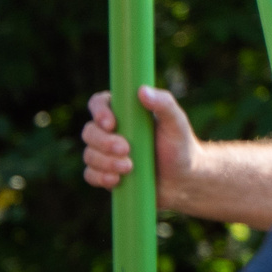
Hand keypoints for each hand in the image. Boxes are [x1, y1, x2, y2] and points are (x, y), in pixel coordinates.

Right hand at [83, 87, 200, 209]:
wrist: (182, 180)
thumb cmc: (180, 147)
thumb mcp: (176, 123)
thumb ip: (164, 104)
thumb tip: (142, 90)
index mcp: (124, 113)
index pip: (99, 103)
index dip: (99, 111)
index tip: (111, 124)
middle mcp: (110, 131)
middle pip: (89, 131)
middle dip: (103, 142)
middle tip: (126, 149)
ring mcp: (105, 153)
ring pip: (89, 155)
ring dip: (105, 162)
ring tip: (129, 168)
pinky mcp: (105, 173)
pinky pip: (90, 175)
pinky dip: (100, 177)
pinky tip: (116, 180)